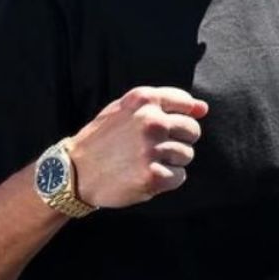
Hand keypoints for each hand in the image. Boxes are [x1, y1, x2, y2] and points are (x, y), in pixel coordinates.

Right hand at [65, 86, 208, 208]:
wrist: (74, 172)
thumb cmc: (103, 138)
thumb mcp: (125, 109)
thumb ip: (165, 103)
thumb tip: (204, 108)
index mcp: (144, 100)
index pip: (186, 104)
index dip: (180, 118)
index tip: (164, 129)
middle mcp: (150, 121)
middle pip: (192, 130)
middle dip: (178, 141)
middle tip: (153, 148)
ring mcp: (151, 149)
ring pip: (187, 155)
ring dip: (172, 162)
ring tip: (146, 162)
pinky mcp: (153, 176)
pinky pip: (180, 176)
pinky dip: (167, 180)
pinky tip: (146, 175)